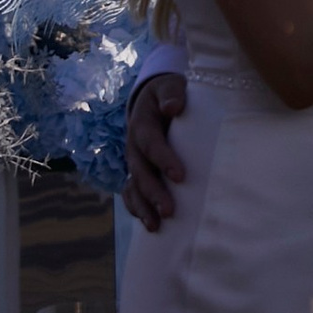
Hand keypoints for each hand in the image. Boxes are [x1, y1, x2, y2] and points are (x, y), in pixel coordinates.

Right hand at [123, 72, 187, 227]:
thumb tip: (174, 106)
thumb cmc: (168, 94)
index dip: (163, 159)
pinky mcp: (139, 173)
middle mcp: (134, 147)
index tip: (180, 176)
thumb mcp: (169, 86)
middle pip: (140, 172)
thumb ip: (172, 93)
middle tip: (169, 210)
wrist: (155, 99)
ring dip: (143, 207)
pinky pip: (132, 193)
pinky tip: (150, 225)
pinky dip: (138, 209)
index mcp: (142, 125)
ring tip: (156, 226)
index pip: (150, 143)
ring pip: (133, 187)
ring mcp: (135, 162)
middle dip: (153, 192)